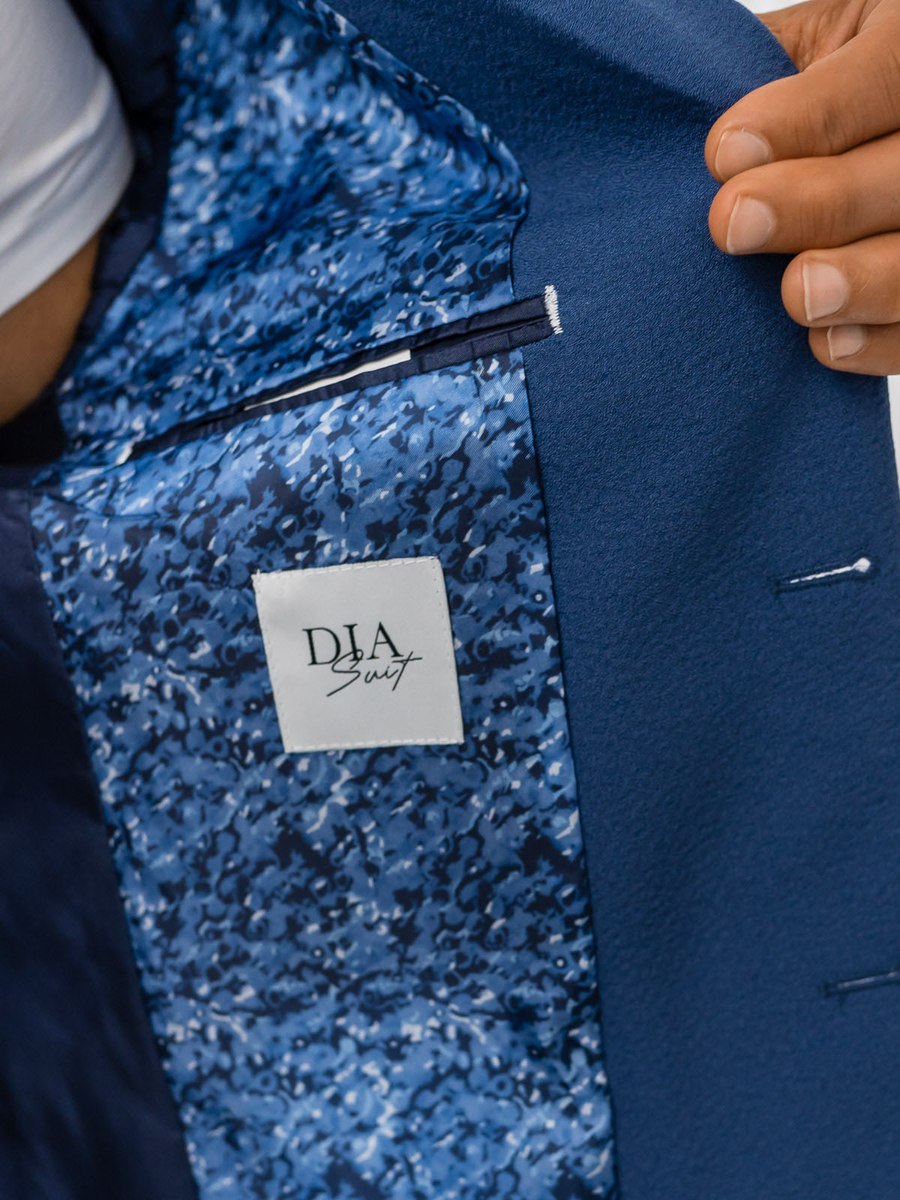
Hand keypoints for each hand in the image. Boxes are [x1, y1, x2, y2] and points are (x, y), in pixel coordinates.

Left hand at [706, 0, 899, 375]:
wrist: (847, 149)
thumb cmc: (806, 94)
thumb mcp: (797, 52)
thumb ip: (762, 74)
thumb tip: (704, 139)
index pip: (882, 75)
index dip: (808, 118)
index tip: (723, 154)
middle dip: (821, 202)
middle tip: (733, 224)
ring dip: (861, 280)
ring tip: (796, 293)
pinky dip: (879, 343)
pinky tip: (828, 344)